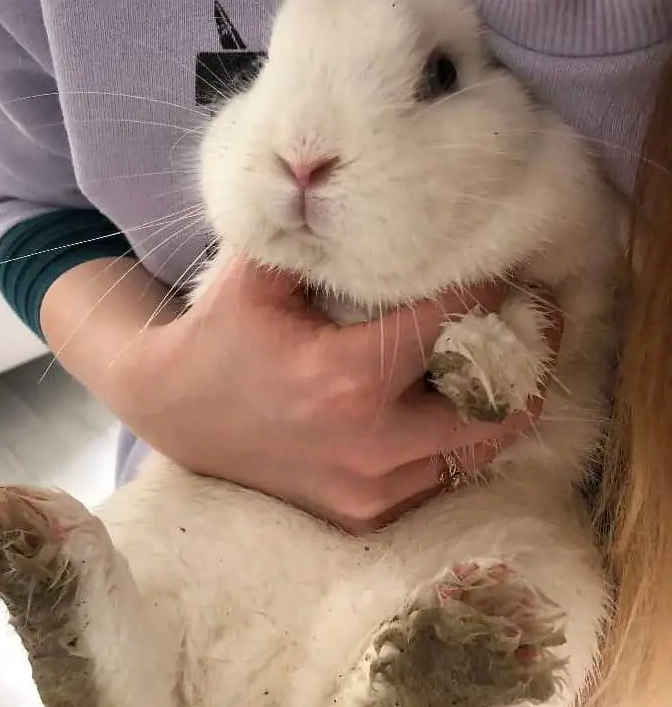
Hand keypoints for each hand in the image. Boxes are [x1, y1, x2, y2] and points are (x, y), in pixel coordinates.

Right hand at [113, 256, 560, 531]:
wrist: (173, 411)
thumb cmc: (220, 332)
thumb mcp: (260, 272)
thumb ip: (320, 233)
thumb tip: (374, 191)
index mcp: (349, 378)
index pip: (453, 323)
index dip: (491, 289)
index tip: (508, 270)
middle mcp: (371, 445)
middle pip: (495, 408)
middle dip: (523, 363)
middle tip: (533, 326)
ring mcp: (370, 490)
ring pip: (475, 451)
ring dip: (493, 405)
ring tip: (497, 362)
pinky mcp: (365, 515)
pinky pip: (439, 478)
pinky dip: (453, 441)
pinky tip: (446, 404)